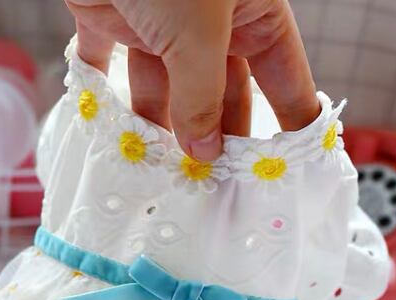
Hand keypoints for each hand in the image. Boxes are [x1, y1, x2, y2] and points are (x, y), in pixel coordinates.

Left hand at [65, 0, 318, 160]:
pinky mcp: (110, 15)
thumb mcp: (198, 34)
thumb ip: (203, 98)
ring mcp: (158, 17)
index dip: (289, 118)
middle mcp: (209, 18)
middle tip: (218, 185)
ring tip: (163, 174)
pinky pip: (108, 66)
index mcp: (251, 9)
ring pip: (164, 87)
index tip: (289, 164)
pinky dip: (106, 98)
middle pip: (221, 91)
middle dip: (217, 135)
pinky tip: (111, 135)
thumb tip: (205, 152)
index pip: (282, 73)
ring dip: (160, 128)